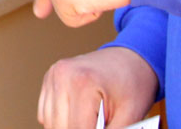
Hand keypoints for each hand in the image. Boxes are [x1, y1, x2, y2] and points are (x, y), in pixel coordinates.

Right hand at [39, 47, 157, 128]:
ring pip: (50, 124)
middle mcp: (62, 76)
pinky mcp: (49, 79)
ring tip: (91, 121)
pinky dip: (61, 122)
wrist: (130, 59)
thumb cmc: (133, 85)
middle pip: (60, 128)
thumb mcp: (131, 116)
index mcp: (82, 82)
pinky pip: (46, 114)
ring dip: (69, 128)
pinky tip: (80, 116)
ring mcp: (53, 76)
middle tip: (101, 124)